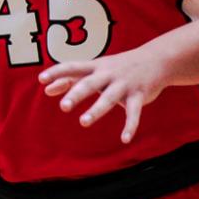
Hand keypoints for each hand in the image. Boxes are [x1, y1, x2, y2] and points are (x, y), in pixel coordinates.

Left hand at [40, 49, 167, 142]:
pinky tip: (124, 138)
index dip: (57, 72)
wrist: (156, 59)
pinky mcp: (139, 95)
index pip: (73, 66)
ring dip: (96, 109)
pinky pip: (134, 112)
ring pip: (109, 98)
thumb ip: (72, 79)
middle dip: (76, 94)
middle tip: (63, 107)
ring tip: (83, 122)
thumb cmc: (118, 67)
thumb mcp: (96, 69)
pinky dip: (130, 126)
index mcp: (96, 66)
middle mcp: (108, 74)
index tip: (41, 79)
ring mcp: (124, 84)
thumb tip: (47, 89)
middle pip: (89, 83)